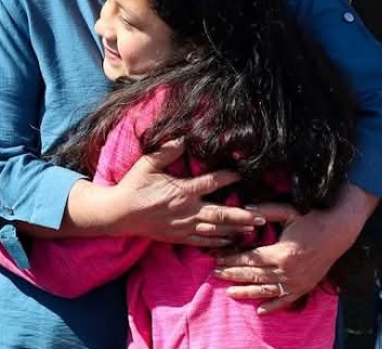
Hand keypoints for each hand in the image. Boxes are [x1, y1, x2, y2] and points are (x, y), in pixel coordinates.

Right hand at [108, 139, 263, 246]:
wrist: (119, 214)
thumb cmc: (133, 186)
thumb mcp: (147, 164)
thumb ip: (166, 152)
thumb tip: (182, 138)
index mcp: (182, 191)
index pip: (210, 183)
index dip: (228, 178)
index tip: (242, 174)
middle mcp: (187, 210)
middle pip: (221, 213)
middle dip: (243, 215)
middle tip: (262, 216)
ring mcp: (184, 226)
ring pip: (215, 229)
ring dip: (235, 229)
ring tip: (254, 229)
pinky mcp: (178, 237)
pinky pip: (202, 241)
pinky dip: (218, 241)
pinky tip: (230, 240)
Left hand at [213, 184, 377, 313]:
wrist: (339, 231)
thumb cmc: (312, 218)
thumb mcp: (288, 212)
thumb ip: (265, 211)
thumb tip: (243, 207)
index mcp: (281, 253)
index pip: (250, 259)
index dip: (233, 260)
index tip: (218, 259)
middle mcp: (288, 272)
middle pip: (255, 275)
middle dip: (233, 275)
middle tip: (215, 274)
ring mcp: (297, 282)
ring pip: (267, 291)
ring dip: (247, 292)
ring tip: (230, 292)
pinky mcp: (305, 287)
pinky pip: (286, 300)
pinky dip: (273, 306)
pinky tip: (260, 311)